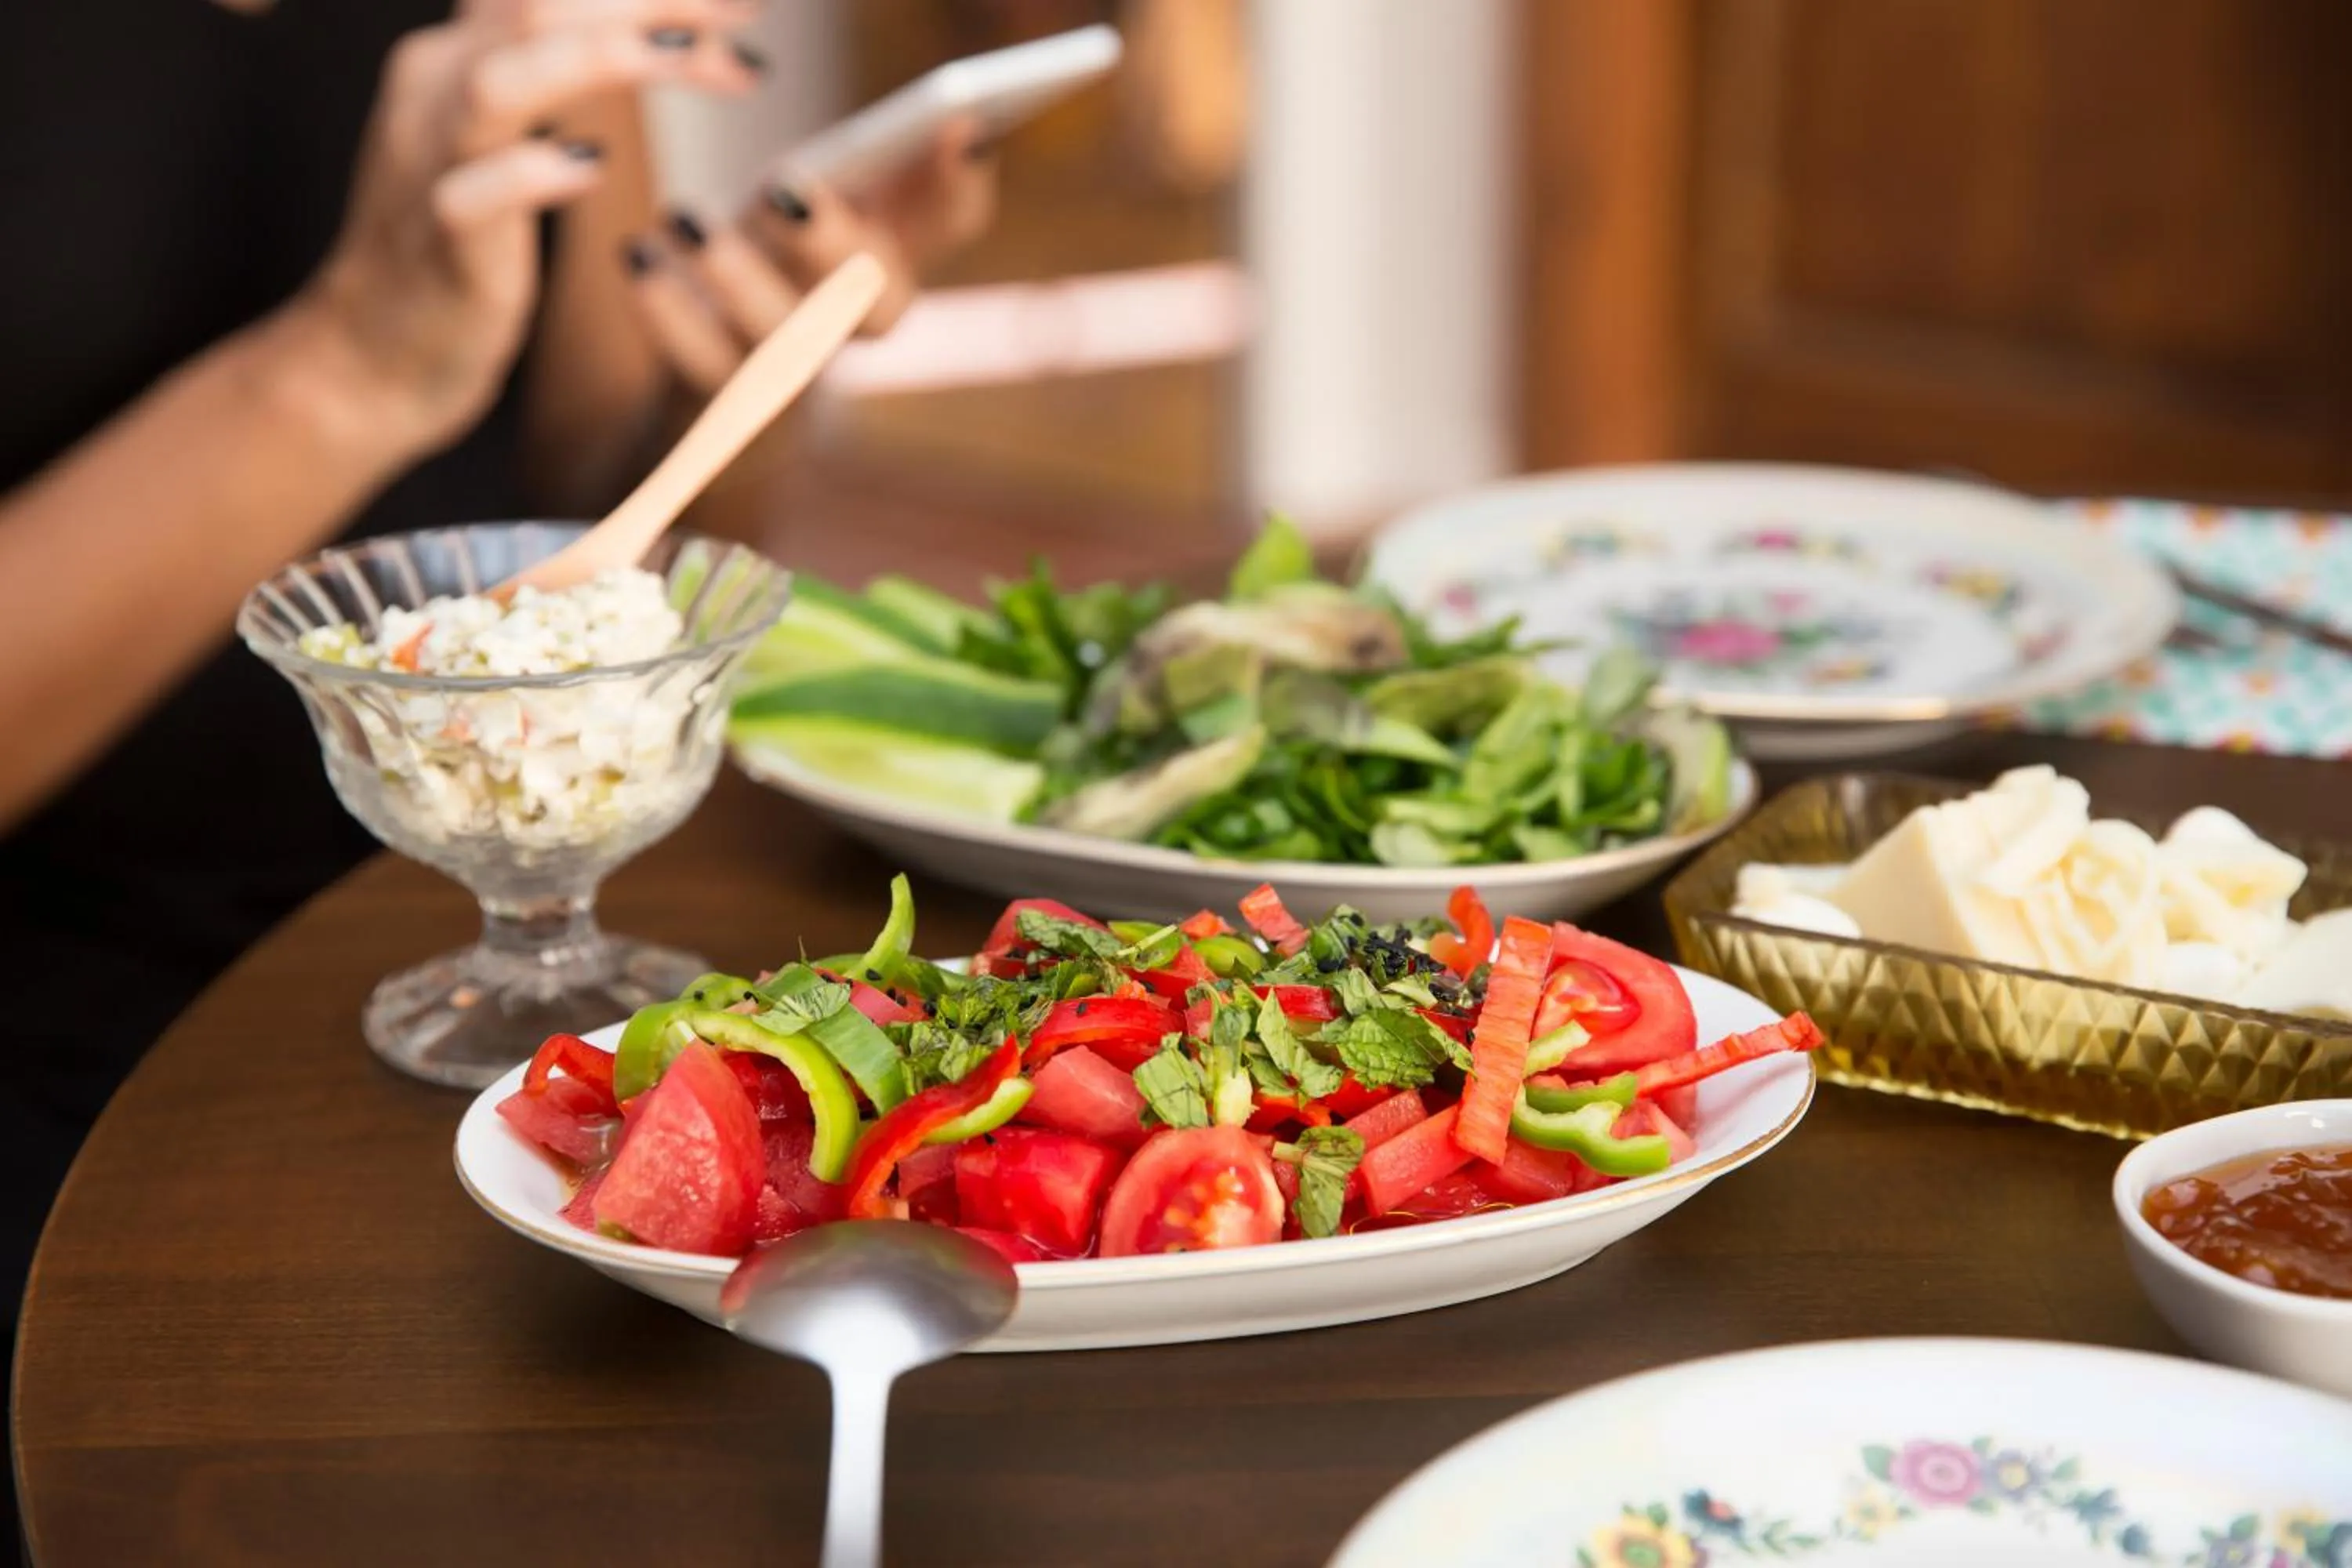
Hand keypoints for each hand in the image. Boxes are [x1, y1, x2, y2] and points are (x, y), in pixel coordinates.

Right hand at [293, 0, 764, 463]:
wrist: (375, 353)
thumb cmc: (459, 242)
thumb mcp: (500, 132)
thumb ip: (552, 66)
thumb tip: (652, 21)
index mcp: (456, 54)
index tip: (740, 8)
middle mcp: (435, 87)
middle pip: (538, 4)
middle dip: (650, 3)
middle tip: (744, 21)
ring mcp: (432, 161)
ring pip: (504, 78)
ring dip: (607, 56)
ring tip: (694, 58)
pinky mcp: (442, 240)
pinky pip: (480, 193)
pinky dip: (538, 171)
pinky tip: (597, 166)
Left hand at [623, 118, 999, 395]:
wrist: (722, 387)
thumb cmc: (779, 261)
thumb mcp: (828, 201)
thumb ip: (879, 166)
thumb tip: (939, 120)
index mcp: (893, 254)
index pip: (951, 220)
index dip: (959, 181)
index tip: (957, 127)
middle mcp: (856, 318)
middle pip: (877, 302)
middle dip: (835, 242)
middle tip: (784, 189)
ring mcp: (798, 366)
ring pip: (788, 344)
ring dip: (739, 279)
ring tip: (684, 220)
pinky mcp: (732, 398)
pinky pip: (708, 368)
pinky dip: (670, 313)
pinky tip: (638, 256)